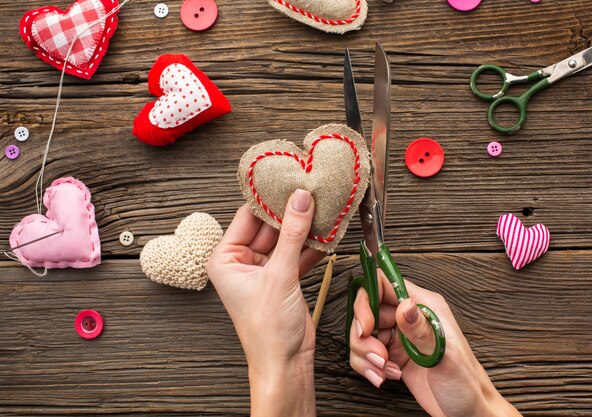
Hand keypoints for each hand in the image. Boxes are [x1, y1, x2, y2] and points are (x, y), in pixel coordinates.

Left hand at [206, 190, 324, 416]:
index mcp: (226, 258)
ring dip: (305, 228)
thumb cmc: (267, 330)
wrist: (285, 363)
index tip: (287, 179)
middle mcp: (242, 261)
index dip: (268, 199)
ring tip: (324, 207)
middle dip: (291, 212)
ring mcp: (264, 270)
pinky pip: (298, 254)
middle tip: (311, 191)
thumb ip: (292, 234)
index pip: (247, 217)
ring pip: (286, 239)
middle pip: (269, 226)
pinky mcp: (284, 279)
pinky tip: (328, 232)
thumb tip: (300, 199)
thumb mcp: (279, 275)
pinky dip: (313, 246)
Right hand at [350, 272, 521, 416]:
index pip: (384, 284)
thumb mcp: (445, 356)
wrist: (469, 412)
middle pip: (368, 311)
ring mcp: (400, 337)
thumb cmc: (466, 384)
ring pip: (364, 334)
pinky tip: (385, 377)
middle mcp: (410, 317)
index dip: (367, 302)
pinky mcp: (393, 355)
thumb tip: (406, 305)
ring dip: (365, 355)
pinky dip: (368, 367)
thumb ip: (422, 330)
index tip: (367, 327)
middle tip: (378, 356)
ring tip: (383, 371)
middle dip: (364, 336)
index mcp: (425, 306)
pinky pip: (366, 354)